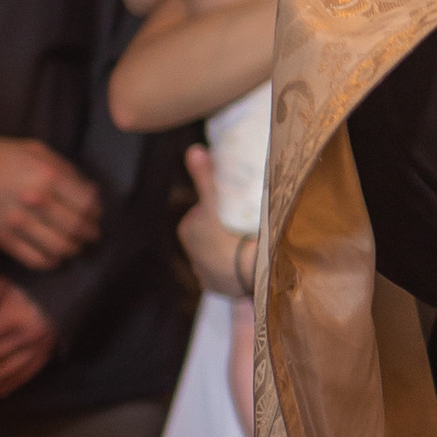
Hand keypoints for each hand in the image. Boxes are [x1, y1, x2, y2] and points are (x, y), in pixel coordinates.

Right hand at [0, 135, 100, 269]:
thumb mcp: (34, 150)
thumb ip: (65, 169)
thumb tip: (91, 190)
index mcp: (48, 175)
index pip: (87, 203)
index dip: (96, 212)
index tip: (95, 215)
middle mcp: (37, 201)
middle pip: (76, 228)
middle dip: (89, 234)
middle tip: (90, 235)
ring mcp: (19, 223)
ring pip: (59, 248)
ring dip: (72, 250)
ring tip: (74, 246)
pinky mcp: (4, 239)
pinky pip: (35, 260)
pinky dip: (50, 262)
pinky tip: (54, 257)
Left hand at [177, 145, 251, 303]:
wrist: (248, 271)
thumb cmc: (229, 234)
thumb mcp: (215, 201)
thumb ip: (204, 177)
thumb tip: (193, 149)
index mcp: (188, 231)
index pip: (202, 214)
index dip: (218, 210)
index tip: (235, 208)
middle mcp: (190, 254)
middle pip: (209, 234)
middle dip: (222, 230)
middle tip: (244, 224)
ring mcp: (204, 274)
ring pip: (217, 255)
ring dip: (228, 251)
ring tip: (248, 244)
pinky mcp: (218, 288)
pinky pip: (225, 275)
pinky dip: (233, 270)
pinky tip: (244, 264)